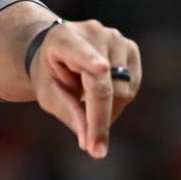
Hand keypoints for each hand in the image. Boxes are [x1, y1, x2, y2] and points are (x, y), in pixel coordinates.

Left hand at [29, 19, 139, 158]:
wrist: (59, 51)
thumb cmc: (50, 73)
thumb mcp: (47, 92)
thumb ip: (67, 112)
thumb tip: (89, 142)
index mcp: (64, 37)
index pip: (79, 51)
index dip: (91, 60)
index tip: (101, 68)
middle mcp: (93, 32)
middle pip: (104, 84)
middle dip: (99, 119)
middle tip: (91, 147)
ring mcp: (115, 38)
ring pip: (123, 90)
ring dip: (108, 111)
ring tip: (87, 106)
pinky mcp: (131, 49)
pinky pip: (133, 87)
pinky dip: (118, 102)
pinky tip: (101, 97)